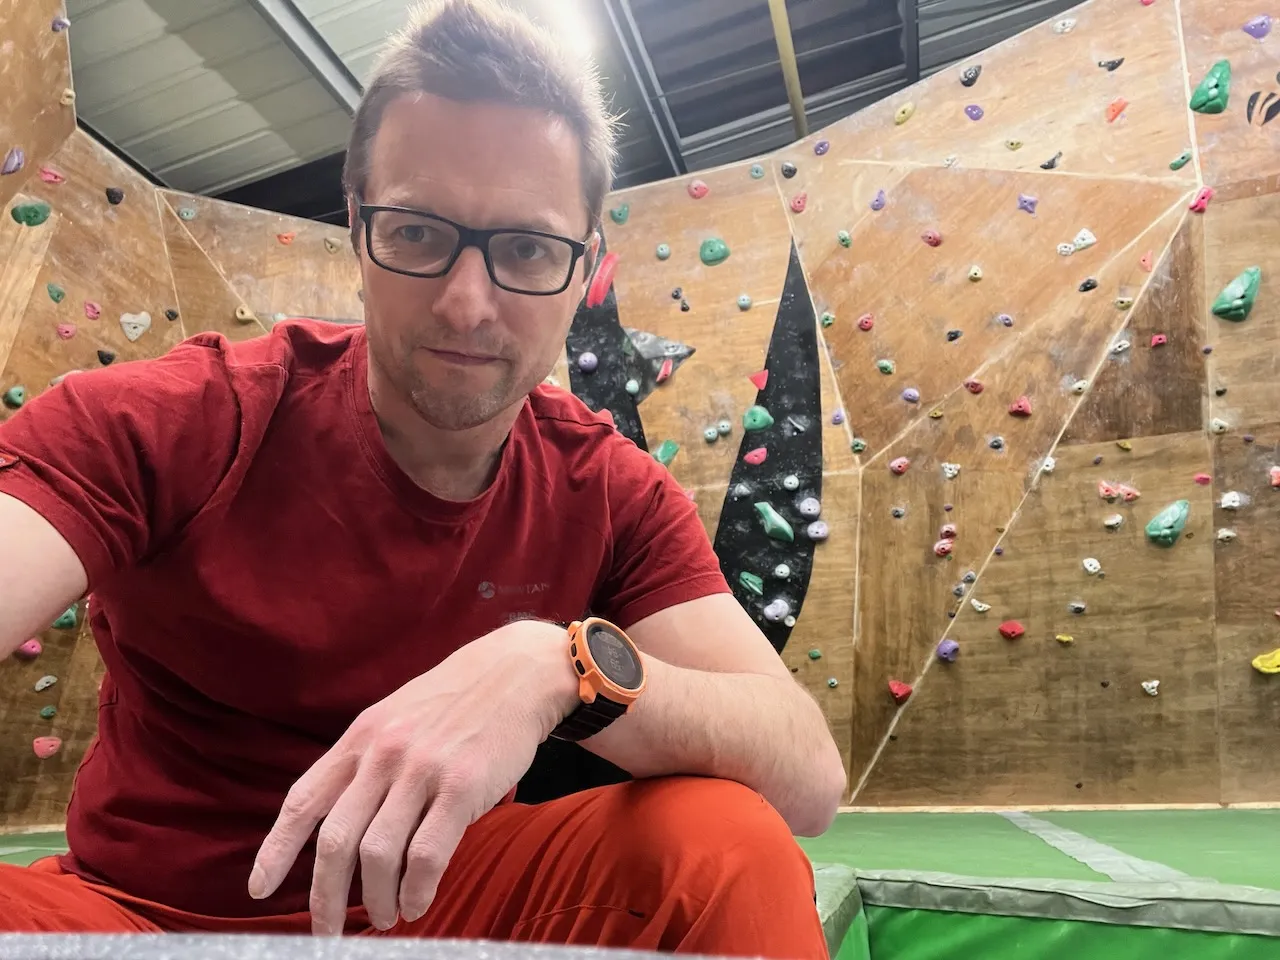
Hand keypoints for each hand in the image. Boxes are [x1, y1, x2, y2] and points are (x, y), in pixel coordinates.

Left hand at [247, 620, 577, 934]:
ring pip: (379, 855)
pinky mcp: (462, 785)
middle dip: (324, 897)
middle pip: (336, 841)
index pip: (303, 800)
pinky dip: (416, 890)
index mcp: (360, 737)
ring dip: (375, 900)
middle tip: (327, 931)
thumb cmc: (455, 703)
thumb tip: (341, 826)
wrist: (515, 674)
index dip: (275, 850)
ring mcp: (422, 769)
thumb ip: (366, 763)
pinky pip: (427, 854)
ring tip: (384, 917)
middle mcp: (383, 753)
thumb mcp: (395, 718)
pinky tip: (417, 902)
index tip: (259, 889)